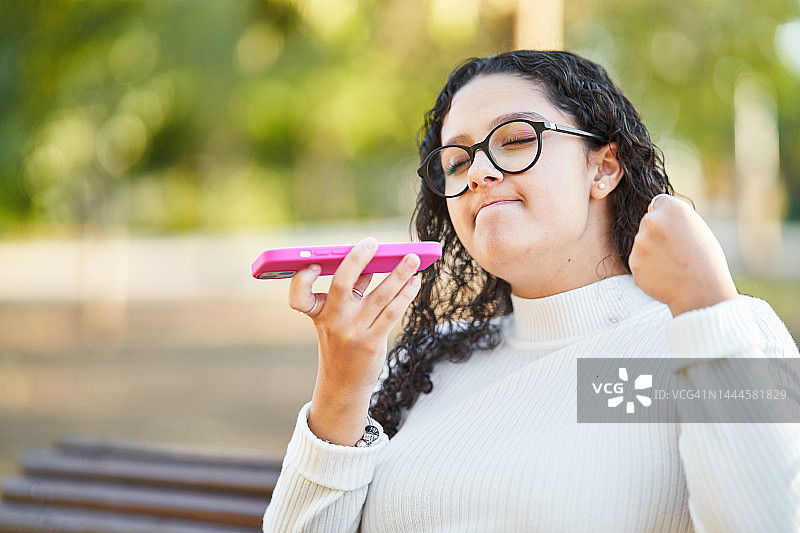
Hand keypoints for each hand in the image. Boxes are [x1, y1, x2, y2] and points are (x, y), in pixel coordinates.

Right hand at [288, 237, 420, 444]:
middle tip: (373, 242)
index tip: (312, 265)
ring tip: (413, 259)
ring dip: (398, 274)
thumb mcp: (336, 319)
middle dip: (358, 259)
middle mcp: (332, 321)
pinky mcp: (371, 342)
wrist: (343, 385)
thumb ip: (351, 292)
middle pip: (342, 283)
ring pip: (379, 296)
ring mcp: (352, 332)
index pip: (299, 295)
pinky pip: (392, 312)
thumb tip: (374, 264)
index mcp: (317, 313)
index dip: (301, 279)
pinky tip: (414, 283)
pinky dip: (405, 294)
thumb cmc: (341, 343)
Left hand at [629, 194, 737, 316]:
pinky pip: (639, 261)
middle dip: (657, 234)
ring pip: (642, 243)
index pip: (658, 204)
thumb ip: (673, 218)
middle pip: (647, 222)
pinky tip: (665, 274)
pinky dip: (648, 268)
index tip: (675, 229)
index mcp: (672, 208)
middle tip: (676, 250)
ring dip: (651, 251)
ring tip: (673, 264)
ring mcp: (640, 242)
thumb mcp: (696, 227)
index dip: (667, 217)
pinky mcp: (633, 262)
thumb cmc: (705, 259)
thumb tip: (654, 215)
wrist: (701, 290)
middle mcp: (652, 221)